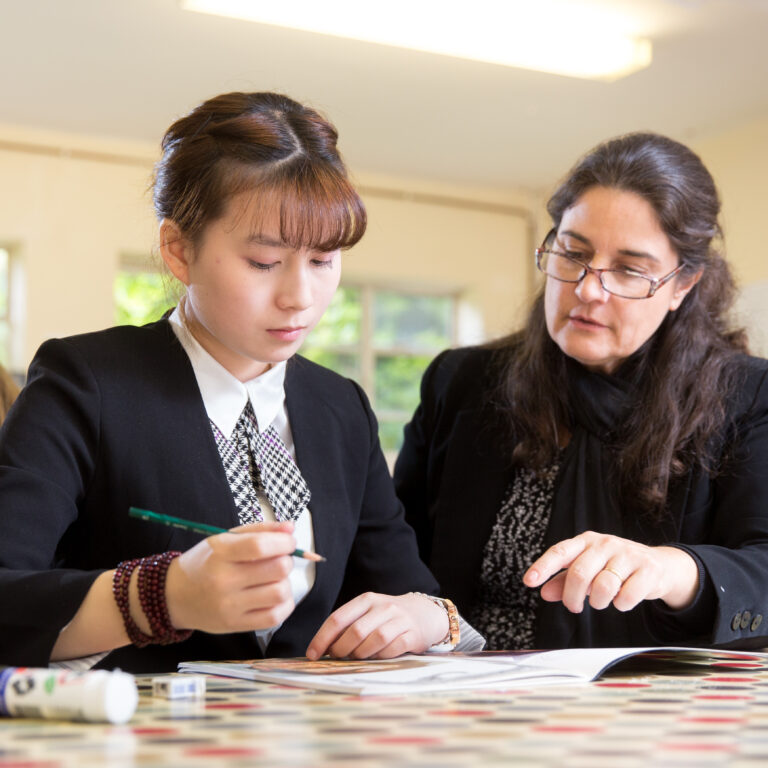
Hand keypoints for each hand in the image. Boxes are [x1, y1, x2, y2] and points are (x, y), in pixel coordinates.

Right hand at [164, 520, 296, 633]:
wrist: (175, 596)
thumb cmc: (205, 563)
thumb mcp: (225, 538)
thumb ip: (260, 530)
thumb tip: (290, 528)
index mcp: (220, 553)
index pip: (260, 546)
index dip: (284, 542)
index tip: (288, 541)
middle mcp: (224, 580)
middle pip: (277, 569)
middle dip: (286, 560)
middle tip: (279, 559)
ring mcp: (230, 606)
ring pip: (280, 592)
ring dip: (286, 582)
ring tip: (274, 579)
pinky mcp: (236, 625)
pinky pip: (275, 617)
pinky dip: (284, 604)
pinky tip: (274, 596)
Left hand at [306, 592, 447, 659]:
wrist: (425, 613)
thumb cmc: (389, 617)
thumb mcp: (368, 613)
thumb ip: (348, 626)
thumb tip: (323, 648)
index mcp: (366, 600)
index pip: (338, 618)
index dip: (322, 638)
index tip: (312, 654)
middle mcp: (383, 607)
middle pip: (355, 631)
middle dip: (341, 649)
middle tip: (336, 658)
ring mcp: (399, 620)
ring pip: (374, 640)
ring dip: (361, 654)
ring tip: (357, 658)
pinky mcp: (412, 634)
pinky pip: (393, 649)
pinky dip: (381, 657)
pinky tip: (378, 658)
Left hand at [523, 531, 698, 612]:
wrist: (659, 565)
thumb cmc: (616, 567)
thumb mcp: (589, 569)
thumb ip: (564, 581)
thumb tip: (544, 592)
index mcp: (586, 542)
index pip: (560, 552)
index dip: (543, 567)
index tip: (529, 581)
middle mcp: (605, 544)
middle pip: (579, 573)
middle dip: (572, 597)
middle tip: (574, 607)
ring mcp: (628, 554)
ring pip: (603, 586)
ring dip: (598, 602)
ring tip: (601, 601)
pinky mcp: (648, 569)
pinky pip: (627, 596)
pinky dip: (621, 605)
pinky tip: (622, 600)